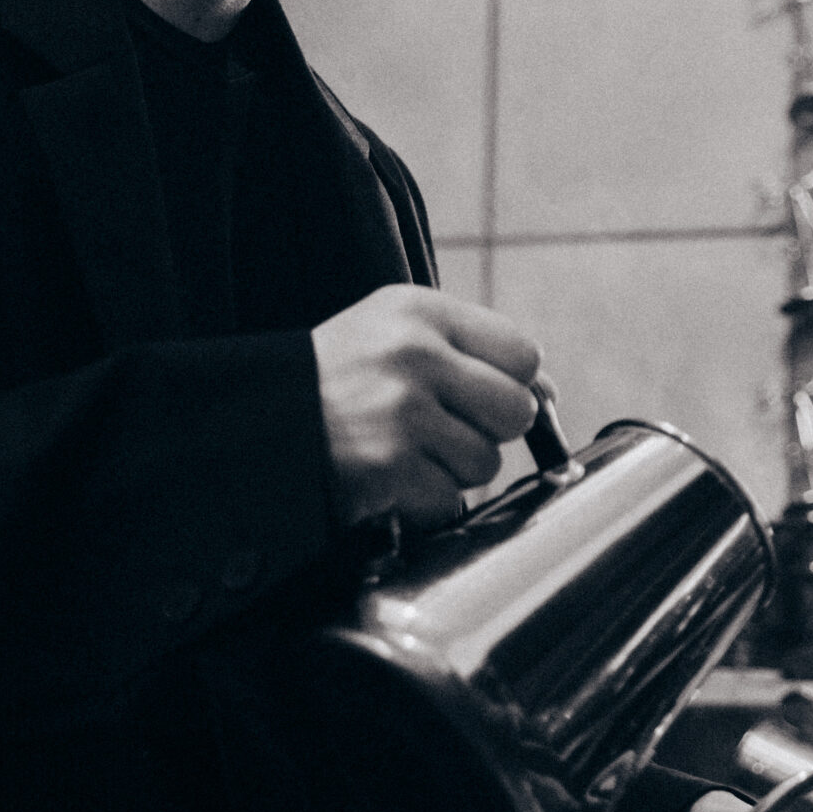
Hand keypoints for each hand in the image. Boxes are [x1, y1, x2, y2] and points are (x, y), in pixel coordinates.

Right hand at [311, 286, 542, 528]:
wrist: (263, 419)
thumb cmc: (338, 378)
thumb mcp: (394, 331)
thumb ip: (471, 349)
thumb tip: (549, 393)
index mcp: (420, 311)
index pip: (523, 352)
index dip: (512, 384)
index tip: (482, 396)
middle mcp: (414, 354)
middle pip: (515, 410)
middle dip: (489, 430)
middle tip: (444, 427)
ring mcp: (401, 411)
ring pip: (485, 461)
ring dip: (453, 469)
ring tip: (406, 449)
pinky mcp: (388, 466)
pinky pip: (449, 499)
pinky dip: (424, 500)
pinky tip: (390, 476)